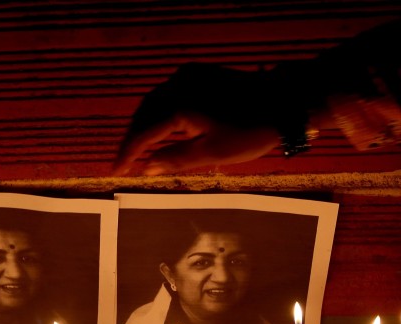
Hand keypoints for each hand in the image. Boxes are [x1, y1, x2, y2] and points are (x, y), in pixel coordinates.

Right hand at [112, 63, 284, 175]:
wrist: (284, 101)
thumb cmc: (251, 130)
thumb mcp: (212, 152)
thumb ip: (175, 159)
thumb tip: (146, 168)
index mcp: (179, 106)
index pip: (143, 134)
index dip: (128, 154)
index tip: (116, 171)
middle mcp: (178, 85)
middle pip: (144, 114)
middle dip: (133, 139)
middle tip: (124, 162)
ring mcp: (189, 76)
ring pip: (155, 102)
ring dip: (144, 125)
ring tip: (138, 148)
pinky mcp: (199, 74)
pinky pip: (169, 93)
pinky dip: (159, 112)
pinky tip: (159, 127)